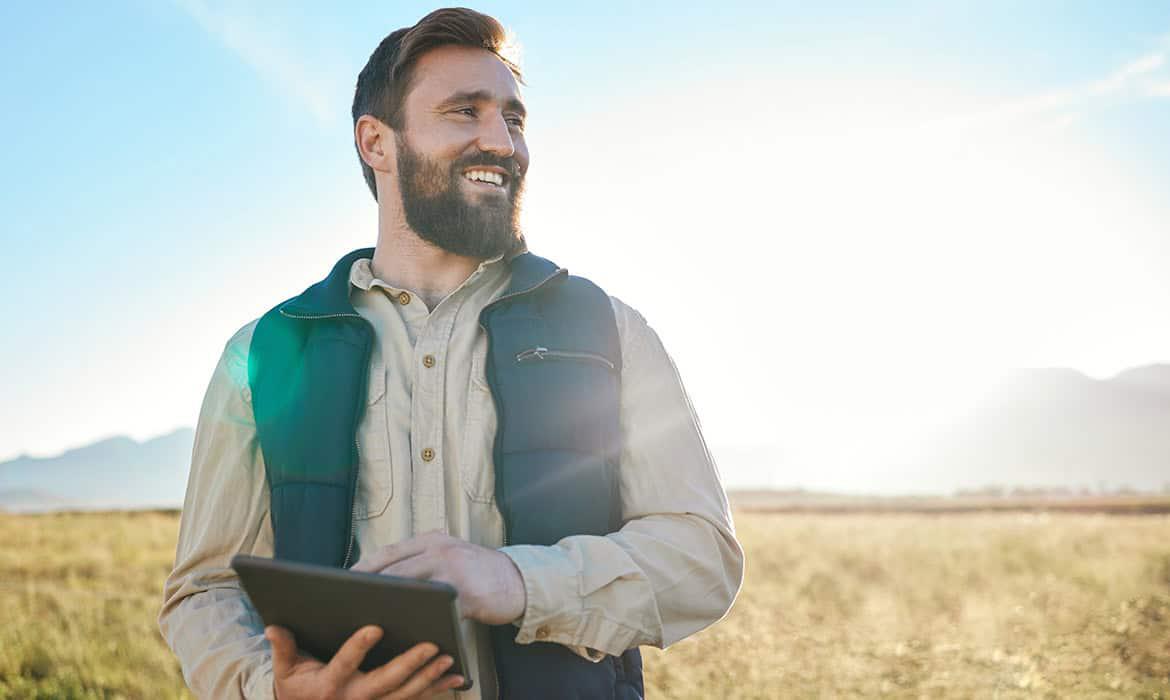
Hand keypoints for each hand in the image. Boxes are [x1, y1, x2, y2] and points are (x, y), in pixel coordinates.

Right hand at [266, 624, 464, 699]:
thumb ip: (284, 647)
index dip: (358, 647)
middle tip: (431, 645)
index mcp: (328, 685)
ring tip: (447, 658)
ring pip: (404, 694)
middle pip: (384, 682)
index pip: (344, 664)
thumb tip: (273, 626)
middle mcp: (353, 699)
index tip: (375, 627)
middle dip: (409, 664)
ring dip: (428, 678)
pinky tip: (456, 678)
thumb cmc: (297, 687)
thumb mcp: (286, 669)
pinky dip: (436, 690)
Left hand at [352, 531, 526, 624]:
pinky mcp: (468, 594)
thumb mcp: (450, 554)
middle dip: (370, 584)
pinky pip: (439, 611)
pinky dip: (423, 621)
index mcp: (433, 540)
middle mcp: (442, 550)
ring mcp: (455, 571)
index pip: (390, 551)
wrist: (518, 580)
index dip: (365, 565)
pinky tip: (410, 631)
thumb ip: (423, 559)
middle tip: (349, 600)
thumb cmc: (477, 572)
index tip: (344, 579)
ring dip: (391, 603)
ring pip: (413, 588)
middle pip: (396, 567)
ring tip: (371, 615)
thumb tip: (384, 577)